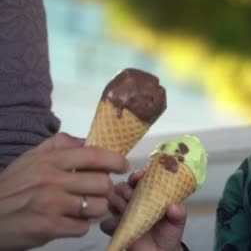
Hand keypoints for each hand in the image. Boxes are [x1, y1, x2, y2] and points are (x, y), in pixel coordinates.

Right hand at [0, 133, 128, 249]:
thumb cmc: (11, 186)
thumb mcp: (31, 158)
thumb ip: (59, 144)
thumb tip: (89, 140)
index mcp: (50, 160)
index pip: (94, 155)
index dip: (115, 160)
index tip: (123, 166)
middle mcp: (53, 180)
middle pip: (102, 183)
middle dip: (106, 189)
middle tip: (101, 191)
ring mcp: (52, 205)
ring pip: (98, 206)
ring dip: (96, 208)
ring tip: (86, 207)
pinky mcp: (49, 227)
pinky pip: (83, 227)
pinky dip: (81, 225)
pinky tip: (71, 221)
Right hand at [101, 170, 186, 250]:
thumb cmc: (168, 231)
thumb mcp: (178, 222)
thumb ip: (178, 213)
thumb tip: (174, 206)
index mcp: (148, 194)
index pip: (139, 179)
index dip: (137, 175)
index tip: (139, 177)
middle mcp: (134, 201)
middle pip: (121, 187)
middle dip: (125, 189)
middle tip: (131, 196)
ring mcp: (123, 214)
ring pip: (111, 201)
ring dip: (116, 203)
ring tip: (126, 210)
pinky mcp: (115, 229)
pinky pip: (106, 223)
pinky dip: (110, 223)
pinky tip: (119, 225)